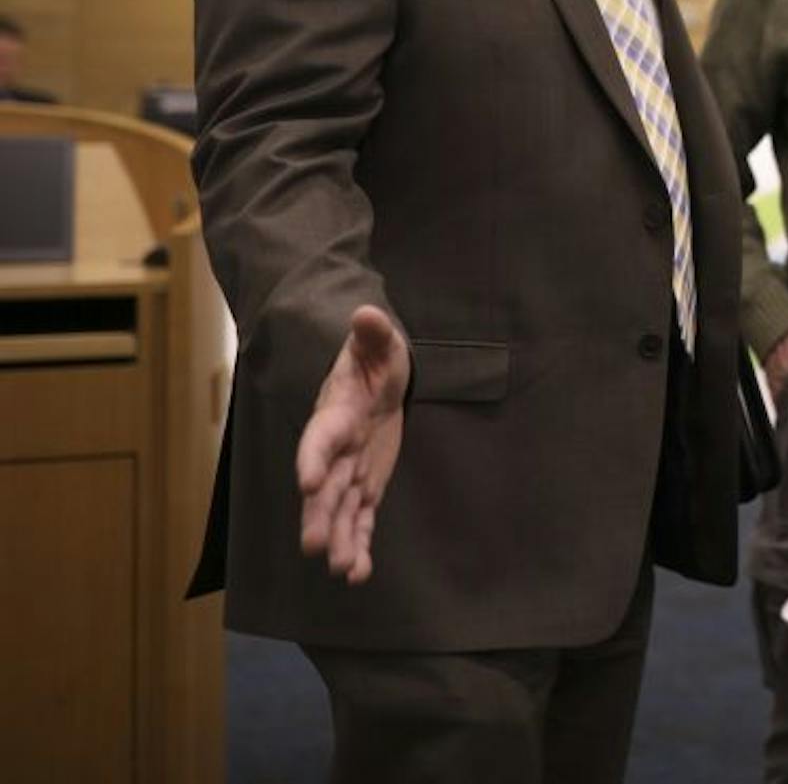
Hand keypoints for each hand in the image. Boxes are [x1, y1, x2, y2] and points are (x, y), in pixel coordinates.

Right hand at [296, 303, 409, 585]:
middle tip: (316, 547)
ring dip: (341, 540)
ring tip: (344, 570)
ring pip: (340, 511)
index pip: (319, 438)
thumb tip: (367, 313)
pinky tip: (359, 573)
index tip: (308, 481)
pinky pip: (361, 520)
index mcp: (335, 415)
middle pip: (324, 486)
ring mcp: (349, 472)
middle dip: (320, 515)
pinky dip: (360, 544)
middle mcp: (335, 451)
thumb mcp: (379, 342)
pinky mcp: (365, 487)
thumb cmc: (374, 360)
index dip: (312, 458)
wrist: (377, 381)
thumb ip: (373, 333)